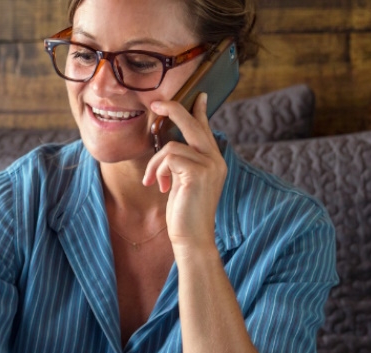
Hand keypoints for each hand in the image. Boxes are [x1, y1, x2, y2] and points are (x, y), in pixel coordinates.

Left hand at [143, 93, 227, 255]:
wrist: (192, 238)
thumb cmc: (185, 214)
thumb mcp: (184, 183)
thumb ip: (182, 165)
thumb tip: (170, 149)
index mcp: (215, 162)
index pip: (206, 130)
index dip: (200, 111)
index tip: (198, 96)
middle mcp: (216, 160)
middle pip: (193, 125)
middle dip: (174, 110)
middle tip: (156, 103)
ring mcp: (209, 165)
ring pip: (172, 147)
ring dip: (156, 163)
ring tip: (154, 181)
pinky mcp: (198, 172)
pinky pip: (169, 157)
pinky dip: (158, 169)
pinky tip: (159, 185)